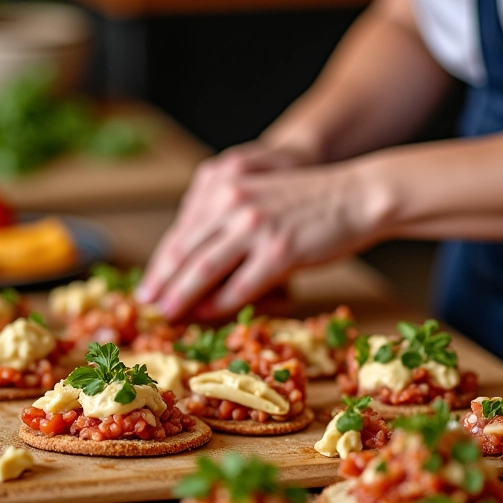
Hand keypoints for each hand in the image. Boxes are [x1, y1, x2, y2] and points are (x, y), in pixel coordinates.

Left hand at [138, 159, 388, 319]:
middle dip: (162, 283)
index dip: (161, 263)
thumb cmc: (306, 203)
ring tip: (167, 314)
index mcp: (223, 188)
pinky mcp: (280, 251)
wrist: (356, 195)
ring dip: (181, 296)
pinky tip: (206, 314)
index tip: (146, 285)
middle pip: (185, 251)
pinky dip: (219, 304)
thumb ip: (225, 225)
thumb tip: (192, 267)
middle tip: (147, 305)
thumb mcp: (257, 201)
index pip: (181, 233)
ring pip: (204, 270)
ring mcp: (256, 227)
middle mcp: (234, 204)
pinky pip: (239, 286)